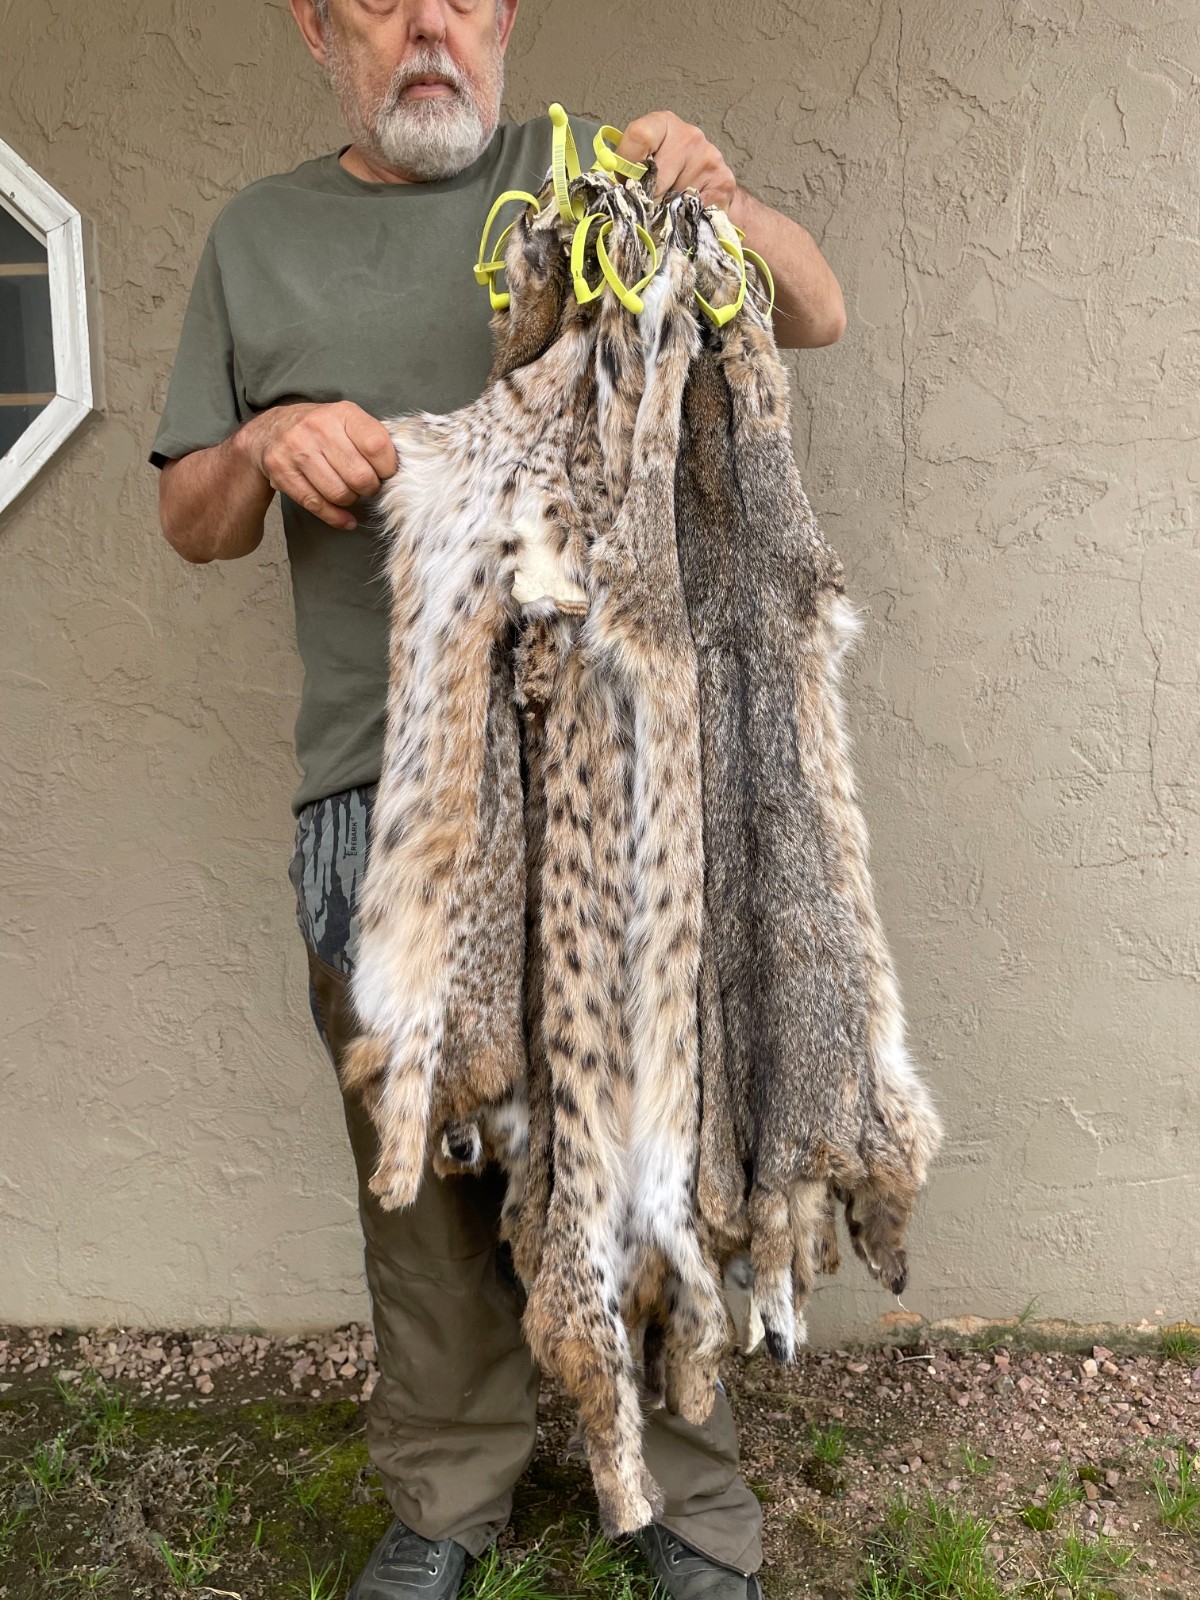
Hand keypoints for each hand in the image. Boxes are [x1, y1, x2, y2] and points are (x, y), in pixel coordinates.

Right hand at [239, 401, 397, 529]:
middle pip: (360, 476)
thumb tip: (402, 469)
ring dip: (351, 500)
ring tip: (349, 491)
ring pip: (339, 494)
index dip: (388, 468)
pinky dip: (336, 517)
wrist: (271, 431)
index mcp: (342, 413)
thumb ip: (373, 439)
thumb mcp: (348, 421)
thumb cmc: (322, 430)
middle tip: (367, 485)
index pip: (377, 447)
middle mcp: (317, 427)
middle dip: (369, 488)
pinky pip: (317, 505)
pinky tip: (344, 517)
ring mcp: (296, 449)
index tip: (385, 473)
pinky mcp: (281, 471)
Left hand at [615, 111, 736, 209]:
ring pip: (674, 198)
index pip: (639, 136)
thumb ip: (629, 172)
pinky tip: (687, 211)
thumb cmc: (670, 177)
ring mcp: (709, 157)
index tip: (624, 184)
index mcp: (663, 124)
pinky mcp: (724, 181)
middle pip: (656, 176)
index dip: (626, 165)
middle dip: (647, 198)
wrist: (711, 190)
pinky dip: (686, 217)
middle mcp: (689, 135)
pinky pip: (695, 209)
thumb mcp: (646, 165)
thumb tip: (611, 194)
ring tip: (670, 207)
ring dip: (667, 211)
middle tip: (647, 206)